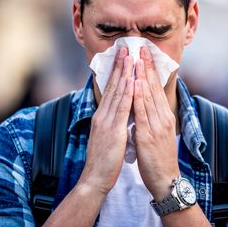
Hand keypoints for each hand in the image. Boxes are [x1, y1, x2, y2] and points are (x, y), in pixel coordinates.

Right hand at [78, 47, 133, 195]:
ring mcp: (106, 122)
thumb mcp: (106, 136)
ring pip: (117, 93)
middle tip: (126, 48)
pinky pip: (122, 109)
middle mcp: (102, 115)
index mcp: (102, 116)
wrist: (94, 178)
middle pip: (113, 86)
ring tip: (130, 57)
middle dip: (120, 66)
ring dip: (125, 74)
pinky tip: (133, 81)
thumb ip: (111, 122)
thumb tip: (118, 112)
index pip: (110, 89)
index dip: (117, 72)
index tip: (123, 57)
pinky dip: (128, 93)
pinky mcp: (113, 131)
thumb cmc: (103, 160)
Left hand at [133, 46, 180, 200]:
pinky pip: (142, 113)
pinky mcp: (148, 135)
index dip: (151, 69)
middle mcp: (162, 117)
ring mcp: (156, 125)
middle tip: (142, 47)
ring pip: (148, 96)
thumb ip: (152, 116)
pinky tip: (135, 85)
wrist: (165, 179)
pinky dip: (139, 97)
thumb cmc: (159, 157)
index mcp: (164, 116)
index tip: (145, 53)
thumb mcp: (158, 132)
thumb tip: (143, 101)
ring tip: (137, 59)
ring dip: (142, 76)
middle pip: (154, 87)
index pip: (156, 88)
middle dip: (147, 66)